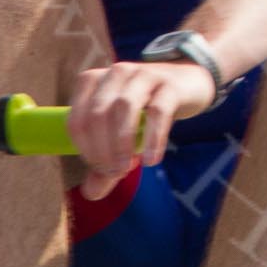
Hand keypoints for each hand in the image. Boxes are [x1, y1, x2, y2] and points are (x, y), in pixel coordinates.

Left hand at [66, 59, 215, 199]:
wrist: (189, 82)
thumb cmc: (146, 108)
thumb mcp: (122, 131)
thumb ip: (105, 159)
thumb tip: (91, 193)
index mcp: (94, 81)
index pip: (77, 119)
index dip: (85, 150)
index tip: (99, 170)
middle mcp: (116, 73)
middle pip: (98, 114)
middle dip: (102, 150)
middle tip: (114, 174)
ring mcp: (144, 75)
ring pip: (124, 108)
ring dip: (122, 145)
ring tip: (127, 168)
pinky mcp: (169, 85)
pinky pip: (158, 112)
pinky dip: (152, 139)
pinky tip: (152, 160)